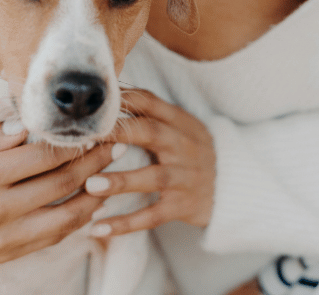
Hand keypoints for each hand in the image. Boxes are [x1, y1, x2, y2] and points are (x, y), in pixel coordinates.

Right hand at [0, 123, 114, 294]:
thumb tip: (21, 126)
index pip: (39, 155)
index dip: (70, 141)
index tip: (91, 127)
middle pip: (58, 182)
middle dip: (91, 162)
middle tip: (116, 144)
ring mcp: (3, 236)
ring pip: (62, 214)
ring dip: (92, 193)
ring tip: (112, 173)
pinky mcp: (6, 253)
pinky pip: (51, 237)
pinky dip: (76, 221)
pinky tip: (89, 204)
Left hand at [85, 89, 215, 236]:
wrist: (234, 187)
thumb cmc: (192, 150)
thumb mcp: (180, 125)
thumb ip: (150, 110)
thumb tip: (111, 91)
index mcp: (179, 120)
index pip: (149, 101)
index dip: (122, 99)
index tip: (92, 105)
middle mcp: (183, 145)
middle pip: (149, 132)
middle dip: (116, 133)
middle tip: (84, 139)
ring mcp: (185, 176)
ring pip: (152, 177)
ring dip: (120, 181)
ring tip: (90, 185)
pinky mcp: (183, 205)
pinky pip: (153, 215)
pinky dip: (126, 223)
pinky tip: (99, 228)